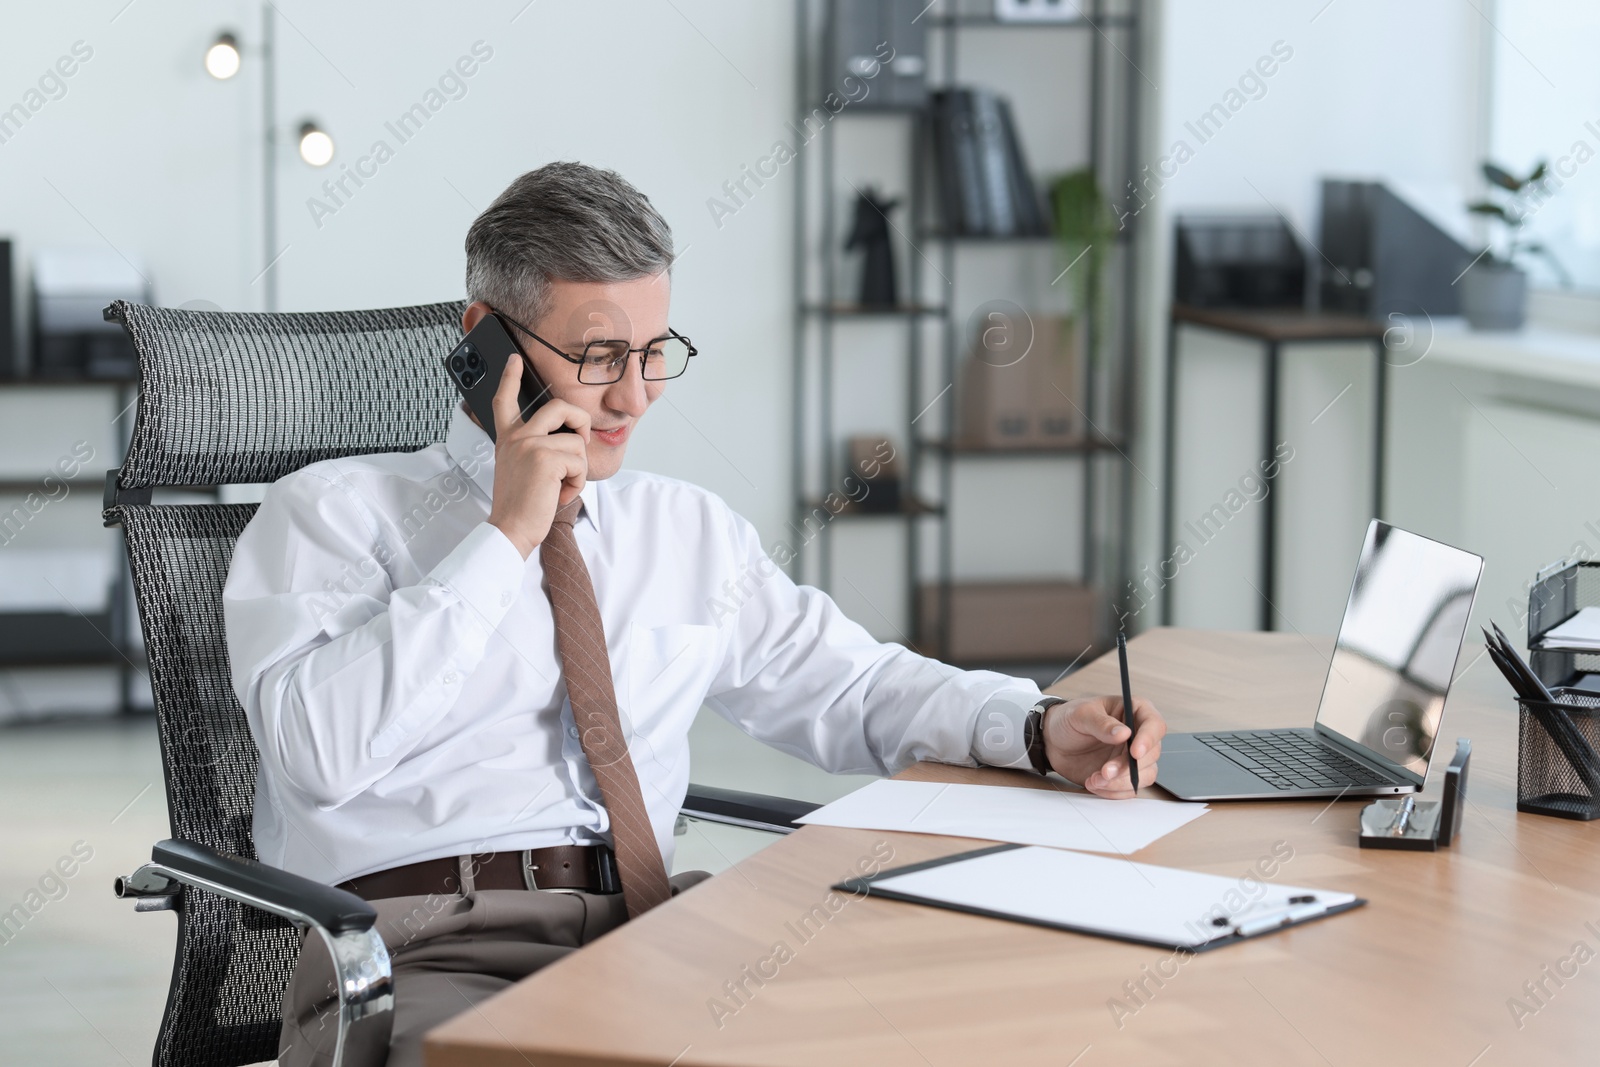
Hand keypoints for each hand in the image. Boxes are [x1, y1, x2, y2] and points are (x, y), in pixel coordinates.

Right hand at [485, 354, 589, 557]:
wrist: (510, 529)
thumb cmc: (520, 505)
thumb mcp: (522, 469)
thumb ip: (537, 449)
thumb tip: (572, 439)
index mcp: (507, 438)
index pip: (504, 401)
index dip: (508, 377)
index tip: (514, 360)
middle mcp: (516, 437)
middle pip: (559, 407)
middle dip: (581, 421)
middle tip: (581, 441)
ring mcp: (530, 445)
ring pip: (576, 443)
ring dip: (577, 470)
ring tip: (558, 487)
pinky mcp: (546, 458)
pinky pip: (579, 462)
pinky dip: (576, 483)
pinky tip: (558, 494)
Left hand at [1042, 695, 1164, 797]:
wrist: (1052, 741)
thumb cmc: (1068, 720)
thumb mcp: (1080, 715)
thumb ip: (1101, 724)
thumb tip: (1124, 733)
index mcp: (1133, 711)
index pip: (1154, 725)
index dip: (1148, 740)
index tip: (1135, 753)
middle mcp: (1137, 735)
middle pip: (1151, 755)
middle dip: (1128, 767)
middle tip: (1105, 771)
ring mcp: (1131, 757)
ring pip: (1144, 775)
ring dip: (1120, 782)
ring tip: (1094, 779)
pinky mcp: (1123, 775)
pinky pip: (1129, 789)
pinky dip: (1113, 791)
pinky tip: (1094, 783)